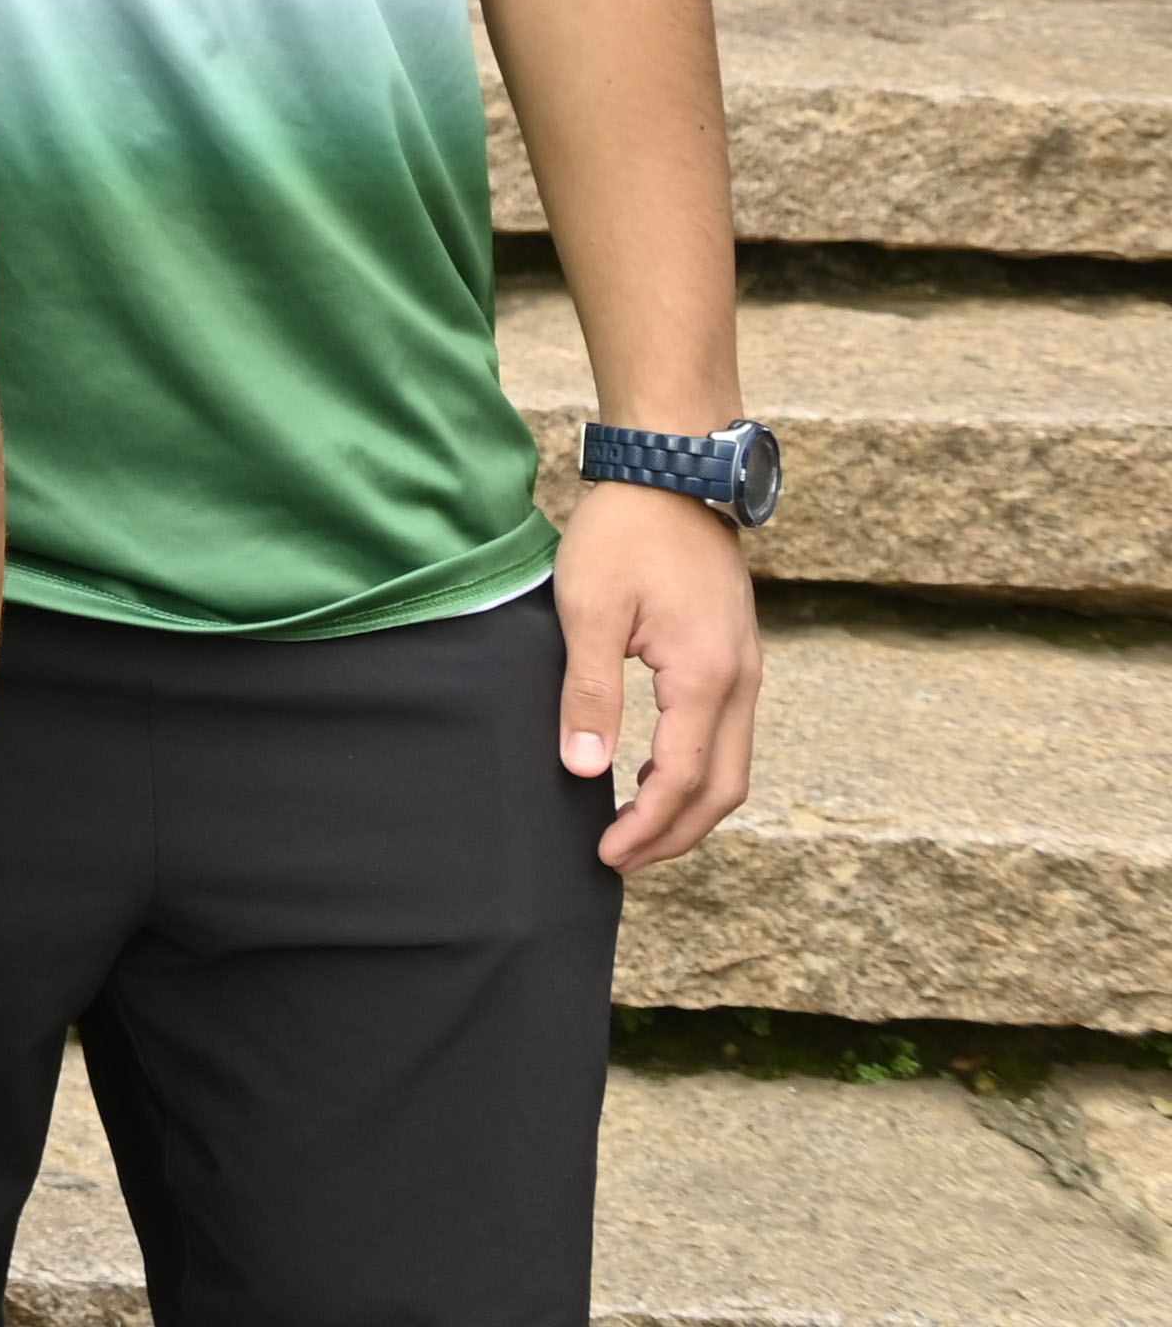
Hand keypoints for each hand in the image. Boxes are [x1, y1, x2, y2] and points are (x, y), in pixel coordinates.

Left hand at [558, 479, 763, 867]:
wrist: (674, 473)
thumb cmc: (625, 534)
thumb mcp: (588, 611)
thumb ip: (589, 693)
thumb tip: (585, 770)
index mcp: (706, 678)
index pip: (681, 780)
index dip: (646, 826)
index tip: (607, 855)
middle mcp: (742, 683)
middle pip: (722, 790)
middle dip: (676, 834)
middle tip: (622, 859)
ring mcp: (747, 670)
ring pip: (732, 767)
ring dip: (689, 806)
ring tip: (634, 828)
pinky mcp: (738, 657)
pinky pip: (728, 736)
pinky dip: (696, 770)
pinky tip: (651, 771)